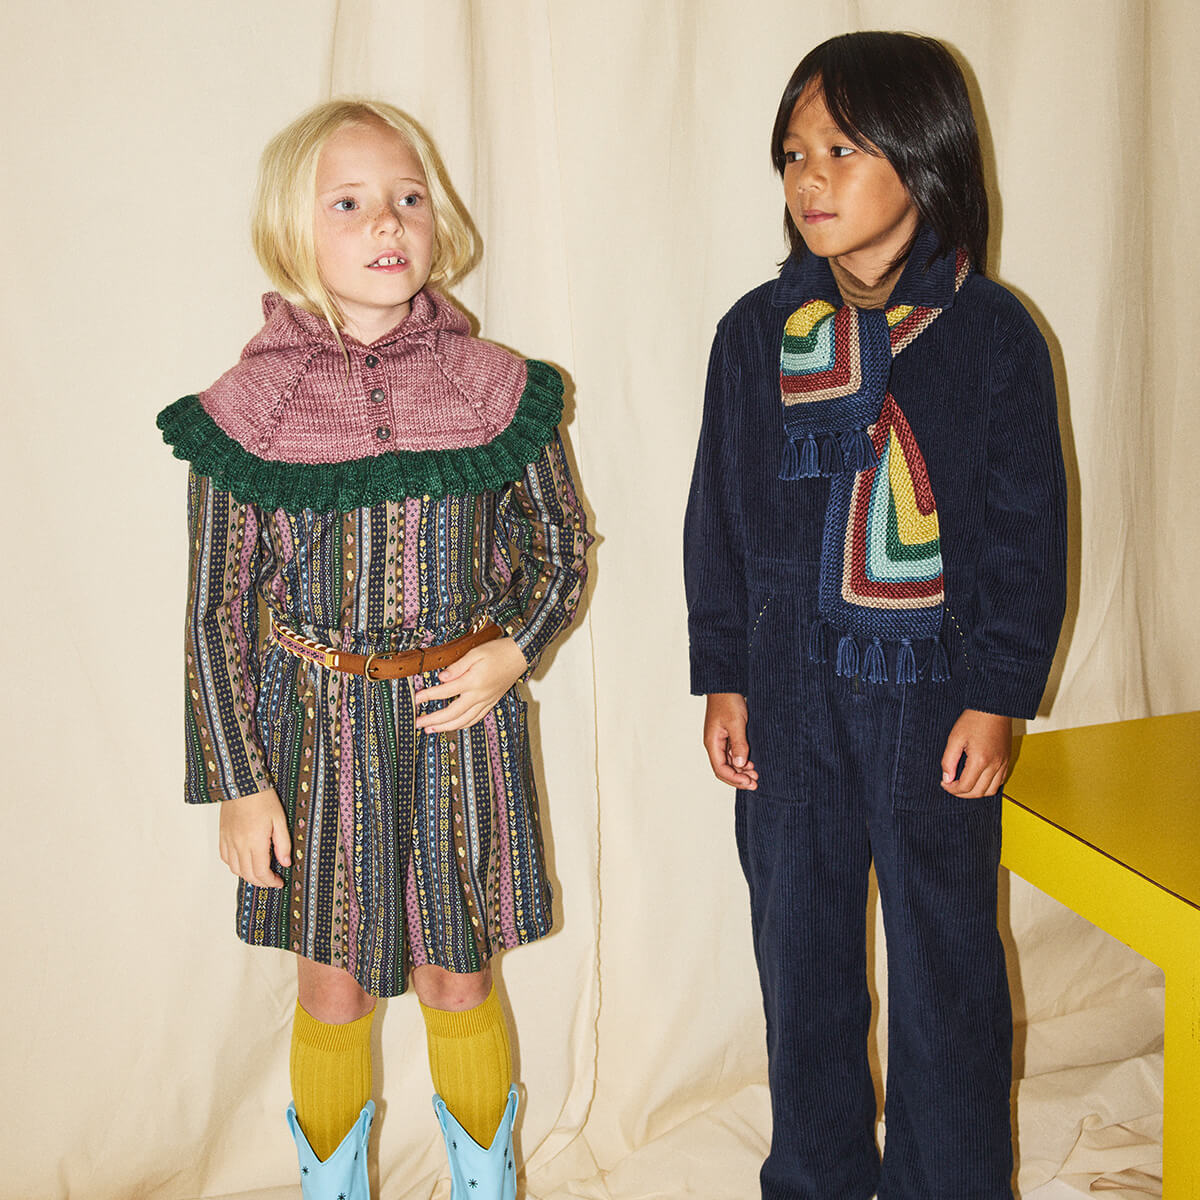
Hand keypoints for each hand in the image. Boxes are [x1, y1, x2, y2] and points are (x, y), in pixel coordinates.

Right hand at [218, 786, 291, 887]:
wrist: (242, 784)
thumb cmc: (262, 799)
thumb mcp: (280, 820)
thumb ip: (283, 844)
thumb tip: (285, 863)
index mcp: (255, 842)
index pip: (261, 872)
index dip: (270, 882)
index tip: (279, 882)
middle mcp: (239, 845)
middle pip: (248, 874)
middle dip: (261, 882)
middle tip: (271, 880)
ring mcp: (228, 841)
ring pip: (235, 869)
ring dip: (247, 875)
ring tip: (260, 872)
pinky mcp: (222, 835)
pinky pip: (225, 858)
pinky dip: (234, 865)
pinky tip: (244, 862)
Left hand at [412, 637, 527, 732]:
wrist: (519, 656)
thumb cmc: (498, 651)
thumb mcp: (475, 653)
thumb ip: (457, 666)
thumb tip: (441, 677)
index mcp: (473, 681)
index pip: (445, 692)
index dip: (428, 696)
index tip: (416, 698)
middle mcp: (479, 695)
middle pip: (452, 713)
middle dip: (433, 720)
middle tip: (418, 723)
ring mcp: (486, 701)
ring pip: (464, 721)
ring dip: (446, 727)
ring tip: (430, 729)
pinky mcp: (491, 703)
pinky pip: (475, 719)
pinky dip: (462, 725)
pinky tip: (453, 726)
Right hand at [703, 692, 758, 789]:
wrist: (726, 685)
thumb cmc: (728, 700)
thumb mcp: (736, 723)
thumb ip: (738, 744)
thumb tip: (740, 765)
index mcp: (712, 742)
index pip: (720, 769)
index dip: (734, 779)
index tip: (749, 781)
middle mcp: (715, 744)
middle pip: (724, 769)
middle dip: (738, 778)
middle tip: (755, 783)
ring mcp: (721, 741)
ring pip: (730, 763)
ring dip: (741, 771)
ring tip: (756, 775)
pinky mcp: (728, 736)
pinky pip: (733, 754)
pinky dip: (742, 761)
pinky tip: (752, 763)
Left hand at [940, 708, 1011, 797]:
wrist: (993, 708)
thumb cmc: (973, 720)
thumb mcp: (954, 738)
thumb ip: (949, 760)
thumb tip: (946, 778)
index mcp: (980, 760)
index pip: (965, 786)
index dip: (952, 789)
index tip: (944, 783)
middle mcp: (994, 765)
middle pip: (978, 792)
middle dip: (962, 793)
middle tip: (951, 786)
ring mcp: (1003, 763)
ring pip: (991, 791)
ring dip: (976, 792)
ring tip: (963, 785)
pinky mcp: (1007, 760)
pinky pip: (999, 782)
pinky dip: (988, 786)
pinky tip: (977, 779)